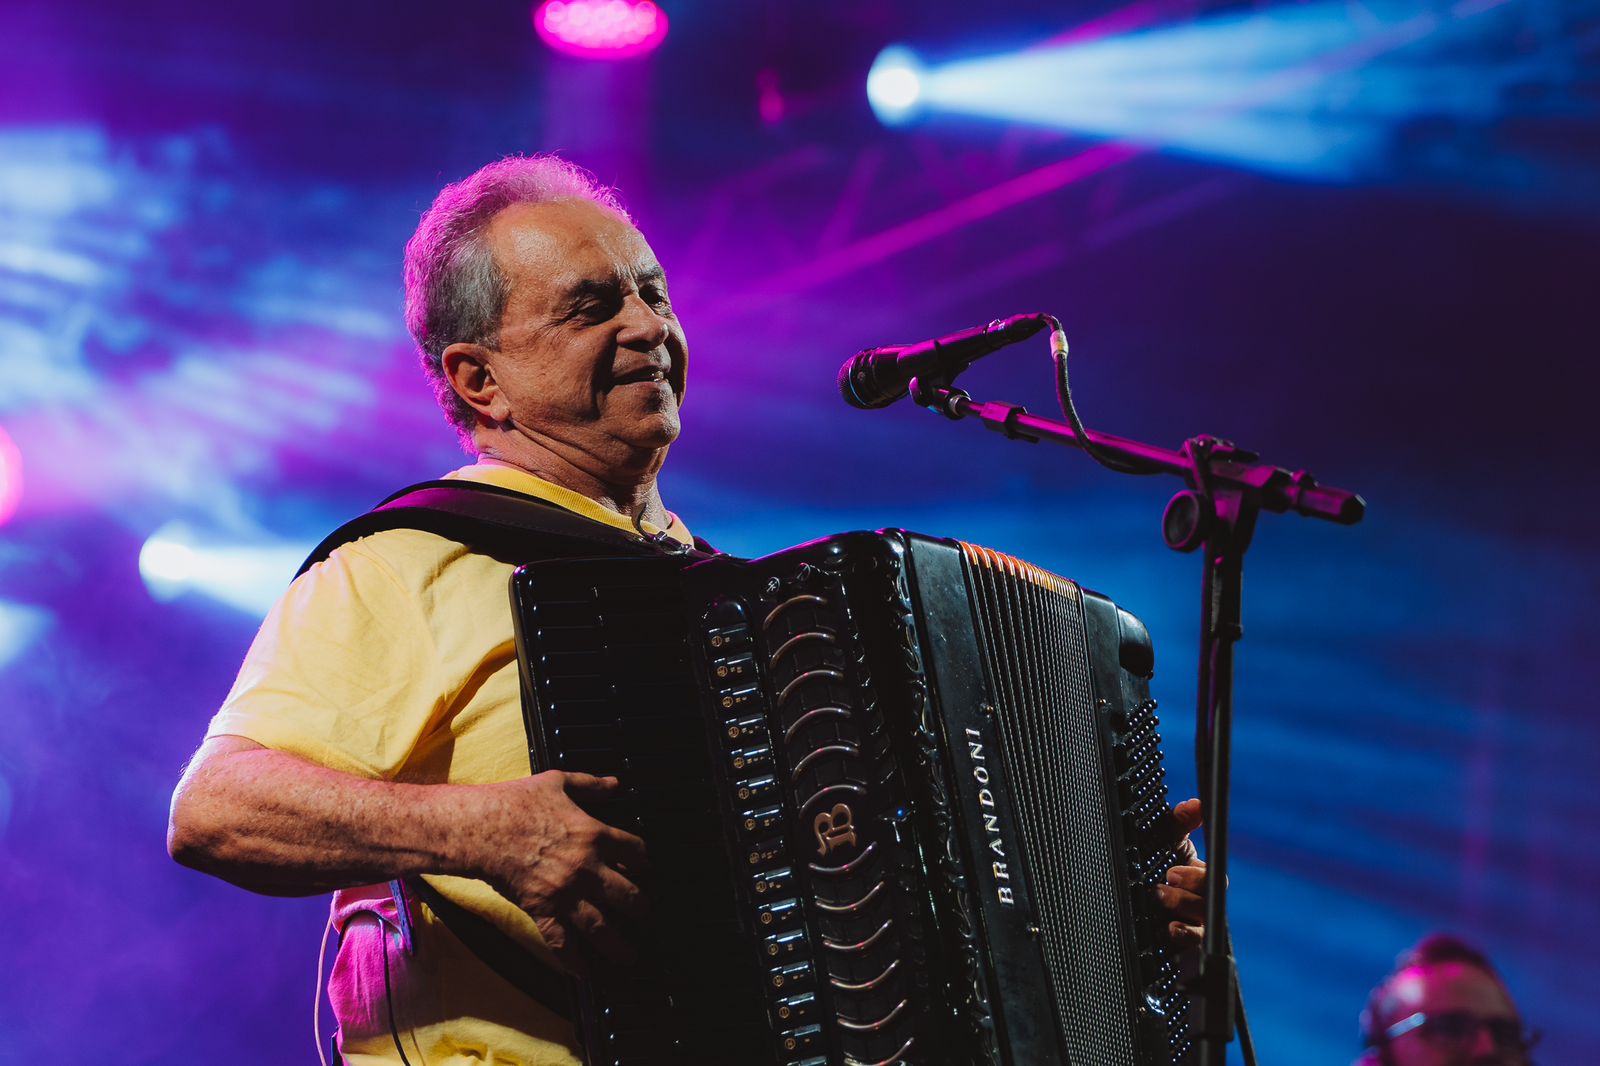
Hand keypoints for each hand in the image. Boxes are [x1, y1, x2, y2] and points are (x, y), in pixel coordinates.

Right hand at [474, 770, 650, 975]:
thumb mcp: (558, 782)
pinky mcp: (542, 910)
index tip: (647, 871)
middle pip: (628, 894)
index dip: (645, 863)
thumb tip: (615, 784)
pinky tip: (585, 974)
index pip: (636, 852)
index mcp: (595, 834)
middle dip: (641, 909)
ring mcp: (566, 892)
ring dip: (619, 945)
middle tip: (646, 917)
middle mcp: (587, 867)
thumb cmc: (516, 801)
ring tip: (630, 957)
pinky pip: (562, 942)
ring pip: (601, 925)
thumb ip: (590, 785)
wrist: (480, 827)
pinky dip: (574, 962)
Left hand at [1155, 797, 1206, 947]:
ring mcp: (1195, 923)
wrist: (1138, 900)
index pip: (1213, 878)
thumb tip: (1196, 804)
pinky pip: (1192, 943)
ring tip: (1158, 897)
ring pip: (1201, 923)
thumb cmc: (1159, 864)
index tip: (1173, 869)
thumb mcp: (1167, 841)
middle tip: (1165, 880)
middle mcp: (1203, 900)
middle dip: (1187, 891)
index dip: (1196, 875)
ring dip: (1180, 909)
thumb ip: (1180, 822)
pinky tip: (1170, 929)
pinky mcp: (1184, 942)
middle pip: (1209, 901)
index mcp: (1201, 876)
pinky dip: (1183, 935)